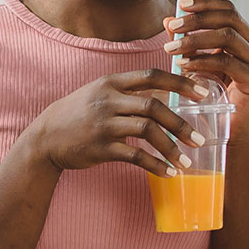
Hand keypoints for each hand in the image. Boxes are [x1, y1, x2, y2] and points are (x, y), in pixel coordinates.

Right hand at [25, 69, 208, 177]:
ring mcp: (104, 124)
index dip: (180, 83)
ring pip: (148, 131)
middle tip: (199, 138)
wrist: (46, 137)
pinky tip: (168, 173)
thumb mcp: (99, 92)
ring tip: (187, 161)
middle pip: (154, 106)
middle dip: (181, 123)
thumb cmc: (79, 114)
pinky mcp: (101, 147)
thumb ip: (128, 91)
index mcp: (112, 82)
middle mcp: (109, 100)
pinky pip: (135, 156)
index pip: (152, 75)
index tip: (203, 92)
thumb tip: (166, 92)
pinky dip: (155, 165)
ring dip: (171, 147)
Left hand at [163, 0, 248, 130]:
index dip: (206, 3)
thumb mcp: (198, 62)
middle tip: (172, 25)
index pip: (229, 9)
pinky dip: (202, 60)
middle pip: (229, 18)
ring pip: (228, 36)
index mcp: (247, 38)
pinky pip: (226, 62)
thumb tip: (167, 20)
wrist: (230, 130)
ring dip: (195, 39)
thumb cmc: (213, 94)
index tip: (181, 3)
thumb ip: (185, 41)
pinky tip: (183, 65)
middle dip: (198, 19)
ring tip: (171, 47)